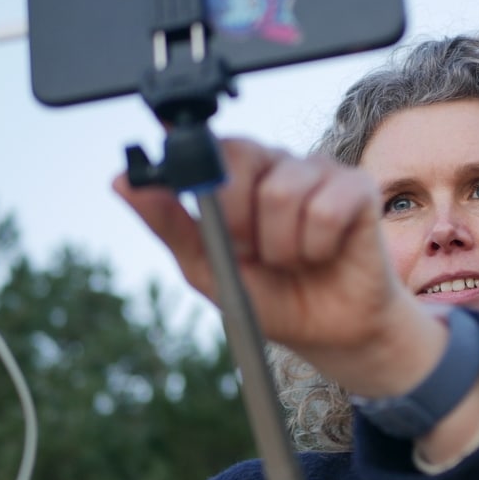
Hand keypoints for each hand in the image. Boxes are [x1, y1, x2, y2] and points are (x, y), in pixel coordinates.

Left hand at [113, 138, 444, 396]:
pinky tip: (323, 254)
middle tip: (253, 251)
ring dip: (281, 246)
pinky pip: (325, 208)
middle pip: (240, 157)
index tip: (206, 216)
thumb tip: (121, 182)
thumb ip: (168, 223)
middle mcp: (278, 163)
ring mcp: (320, 171)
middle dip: (237, 220)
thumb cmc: (270, 296)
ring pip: (281, 192)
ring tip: (292, 260)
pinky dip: (317, 246)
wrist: (328, 333)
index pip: (209, 146)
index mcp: (239, 175)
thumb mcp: (206, 267)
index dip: (200, 174)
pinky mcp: (358, 188)